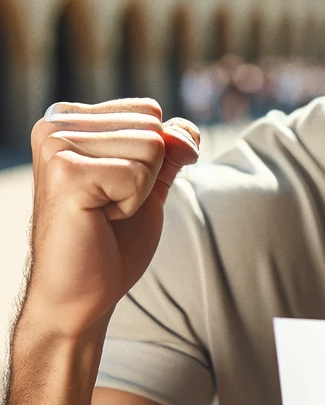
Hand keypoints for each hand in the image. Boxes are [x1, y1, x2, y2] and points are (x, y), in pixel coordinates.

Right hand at [23, 98, 199, 337]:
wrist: (80, 293)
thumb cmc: (112, 240)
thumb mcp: (149, 184)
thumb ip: (170, 150)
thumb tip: (187, 131)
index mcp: (70, 119)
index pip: (149, 111)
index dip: (150, 158)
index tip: (113, 188)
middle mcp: (56, 125)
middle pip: (152, 128)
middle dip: (147, 174)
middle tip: (107, 205)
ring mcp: (57, 146)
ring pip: (151, 147)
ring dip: (139, 190)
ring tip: (102, 211)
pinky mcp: (66, 174)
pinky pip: (138, 175)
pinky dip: (131, 204)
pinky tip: (98, 218)